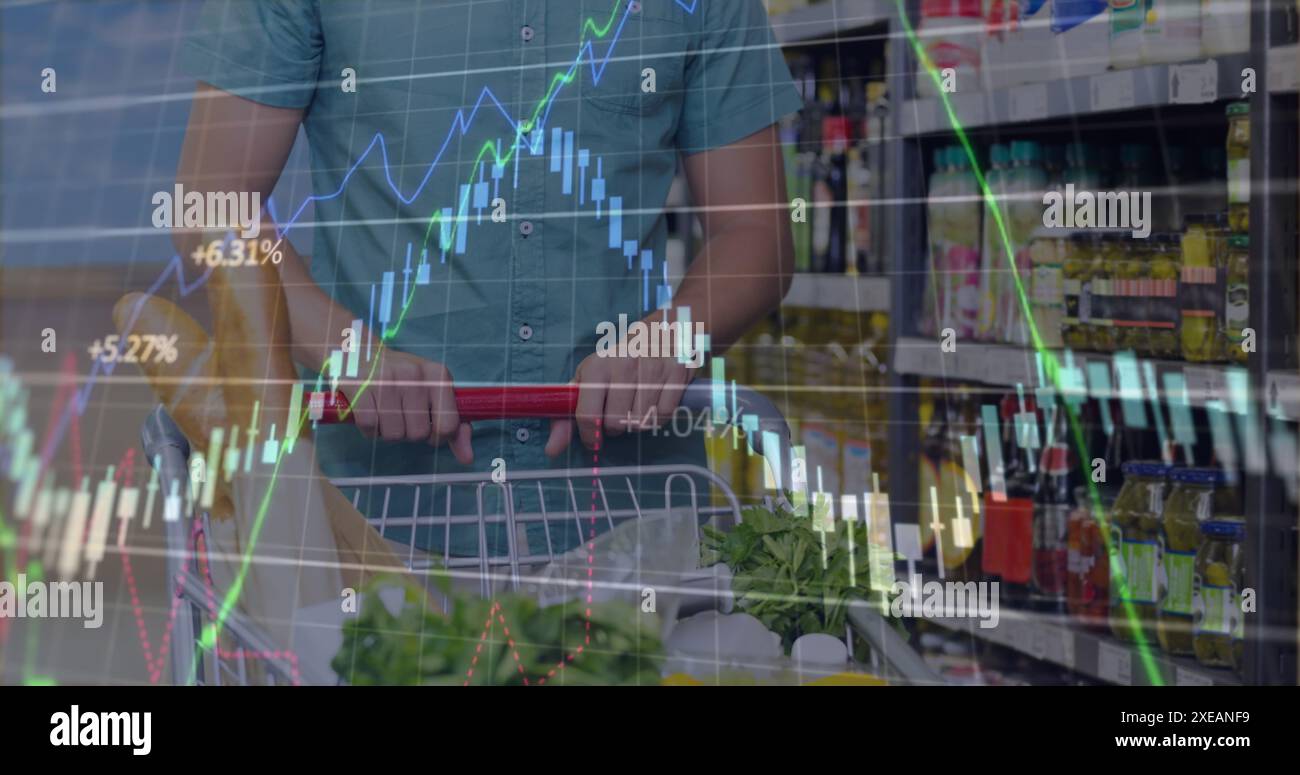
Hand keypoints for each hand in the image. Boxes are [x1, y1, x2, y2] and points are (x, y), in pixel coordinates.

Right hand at [345, 347, 473, 464]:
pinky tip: (371, 413)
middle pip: (419, 434)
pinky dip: (370, 430)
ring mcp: (386, 379)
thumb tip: (467, 458)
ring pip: (394, 435)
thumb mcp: (435, 395)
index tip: (428, 426)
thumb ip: (455, 427)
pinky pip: (370, 427)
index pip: (448, 426)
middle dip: (409, 433)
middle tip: (402, 416)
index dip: (437, 436)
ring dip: (388, 432)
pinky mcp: (359, 387)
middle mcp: (414, 375)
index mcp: (439, 375)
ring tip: (386, 413)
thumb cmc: (406, 381)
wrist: (365, 355)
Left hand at [545, 351, 692, 455]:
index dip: (589, 436)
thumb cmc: (619, 359)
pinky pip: (664, 416)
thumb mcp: (588, 378)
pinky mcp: (677, 373)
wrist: (661, 329)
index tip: (593, 440)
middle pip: (616, 424)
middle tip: (618, 412)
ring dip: (638, 422)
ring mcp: (653, 369)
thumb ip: (567, 413)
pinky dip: (658, 416)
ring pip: (641, 423)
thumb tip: (553, 449)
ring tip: (637, 404)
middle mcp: (624, 365)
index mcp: (597, 366)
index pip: (588, 416)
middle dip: (615, 427)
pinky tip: (655, 401)